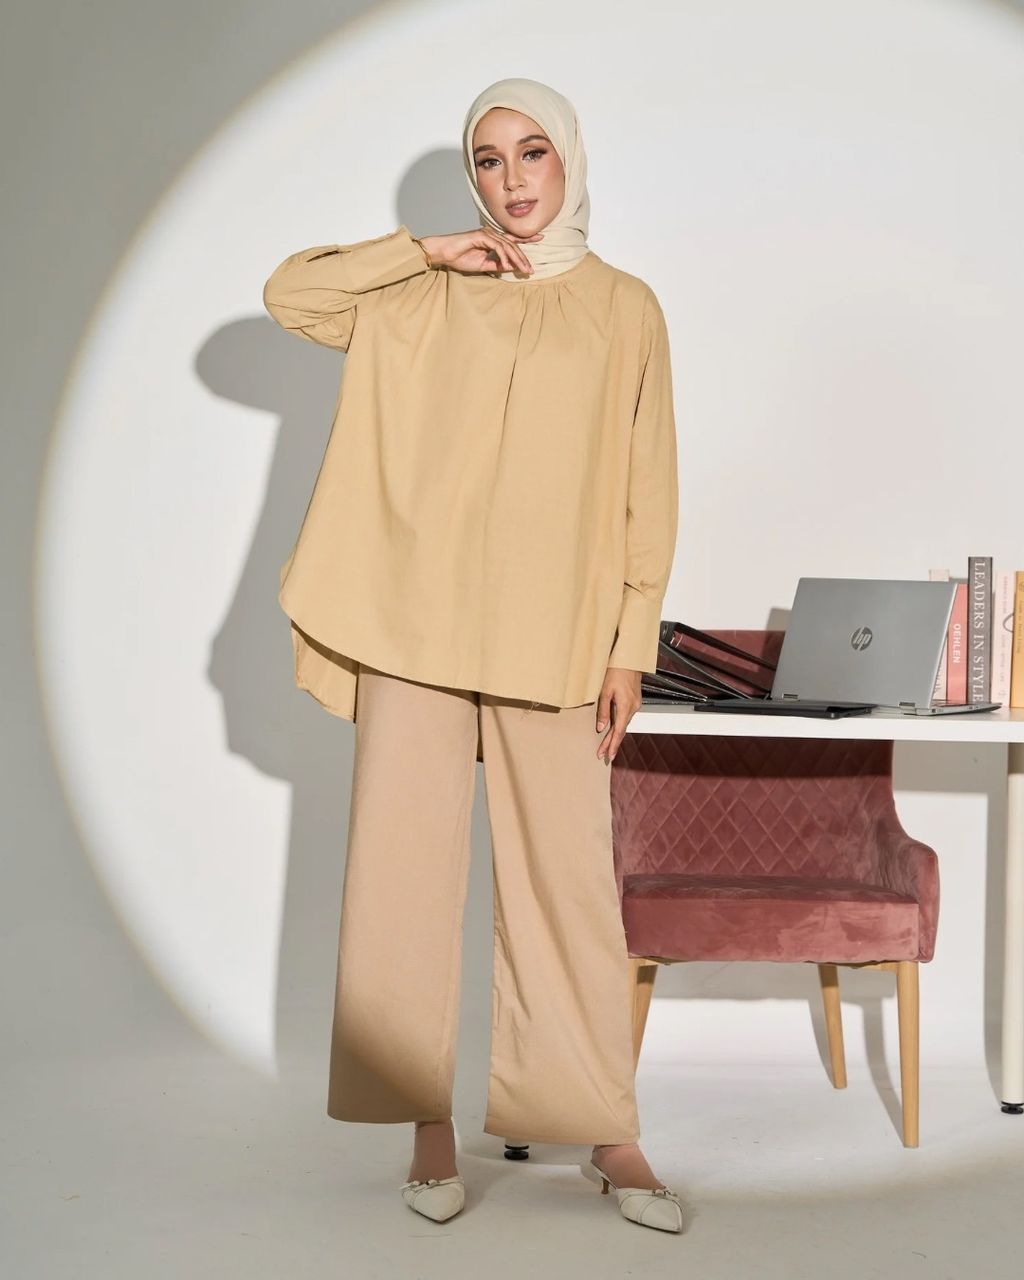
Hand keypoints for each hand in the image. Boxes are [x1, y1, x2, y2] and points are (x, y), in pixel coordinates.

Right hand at [417, 228, 543, 275]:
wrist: (444, 254)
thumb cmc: (460, 258)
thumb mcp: (483, 265)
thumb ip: (497, 265)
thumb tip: (512, 267)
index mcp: (492, 239)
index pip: (512, 239)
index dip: (527, 238)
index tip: (540, 238)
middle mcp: (490, 233)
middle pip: (512, 244)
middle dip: (523, 258)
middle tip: (531, 270)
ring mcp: (486, 233)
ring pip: (507, 245)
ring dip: (516, 259)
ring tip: (524, 270)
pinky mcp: (480, 236)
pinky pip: (497, 246)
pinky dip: (503, 256)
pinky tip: (507, 265)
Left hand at [596, 668, 642, 763]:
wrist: (629, 659)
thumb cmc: (616, 671)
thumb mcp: (605, 691)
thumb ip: (603, 710)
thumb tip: (601, 728)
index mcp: (625, 707)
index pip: (618, 731)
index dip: (612, 744)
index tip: (607, 755)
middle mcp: (633, 708)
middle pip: (621, 730)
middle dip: (612, 744)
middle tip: (604, 755)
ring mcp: (635, 704)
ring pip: (624, 724)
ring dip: (616, 736)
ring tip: (607, 746)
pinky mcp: (634, 700)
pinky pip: (626, 717)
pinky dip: (619, 726)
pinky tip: (614, 730)